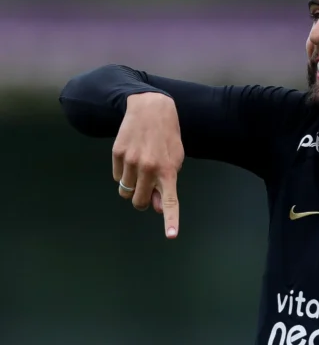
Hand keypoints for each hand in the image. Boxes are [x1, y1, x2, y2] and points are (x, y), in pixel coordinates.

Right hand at [112, 92, 183, 237]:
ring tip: (140, 167)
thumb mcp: (175, 159)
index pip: (169, 201)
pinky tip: (132, 157)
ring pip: (125, 191)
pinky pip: (117, 177)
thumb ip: (166, 185)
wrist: (150, 108)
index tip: (172, 235)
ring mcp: (131, 162)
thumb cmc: (167, 138)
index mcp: (168, 171)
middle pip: (139, 202)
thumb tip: (153, 206)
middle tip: (147, 188)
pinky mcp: (117, 154)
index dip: (171, 220)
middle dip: (142, 200)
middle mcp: (148, 168)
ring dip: (131, 186)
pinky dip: (123, 173)